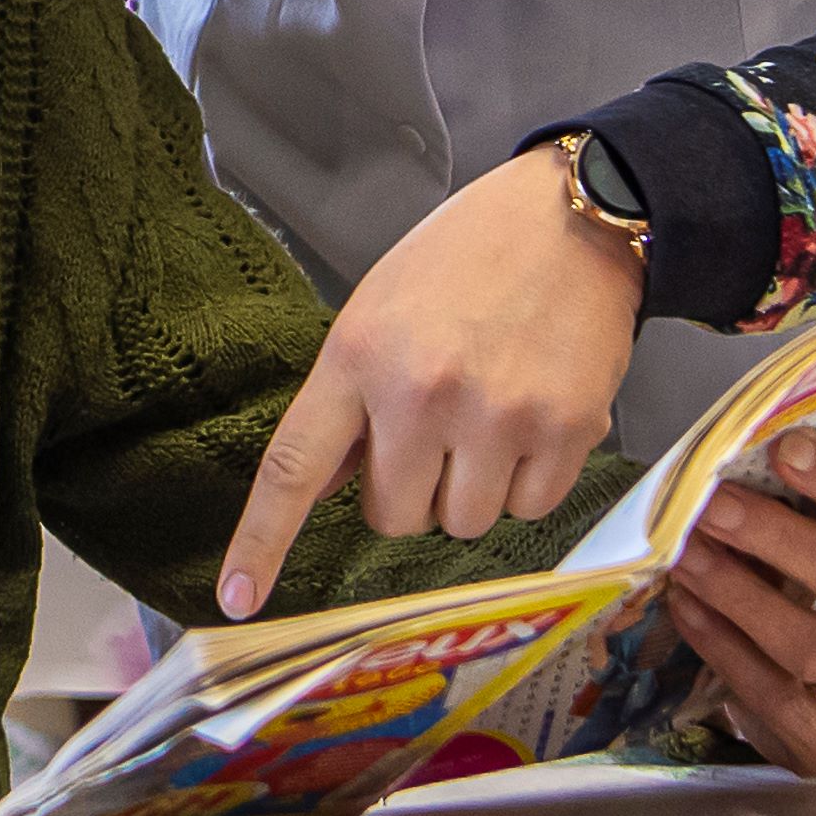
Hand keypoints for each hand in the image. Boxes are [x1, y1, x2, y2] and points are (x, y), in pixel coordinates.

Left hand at [214, 148, 644, 618]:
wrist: (575, 217)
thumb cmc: (469, 255)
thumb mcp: (380, 309)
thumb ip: (350, 398)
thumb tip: (324, 488)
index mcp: (359, 356)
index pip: (294, 467)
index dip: (262, 540)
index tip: (240, 597)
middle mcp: (423, 393)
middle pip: (394, 518)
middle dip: (411, 490)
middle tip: (437, 431)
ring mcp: (497, 417)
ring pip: (462, 523)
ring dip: (472, 490)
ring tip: (490, 417)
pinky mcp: (565, 430)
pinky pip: (529, 509)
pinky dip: (529, 481)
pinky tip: (533, 418)